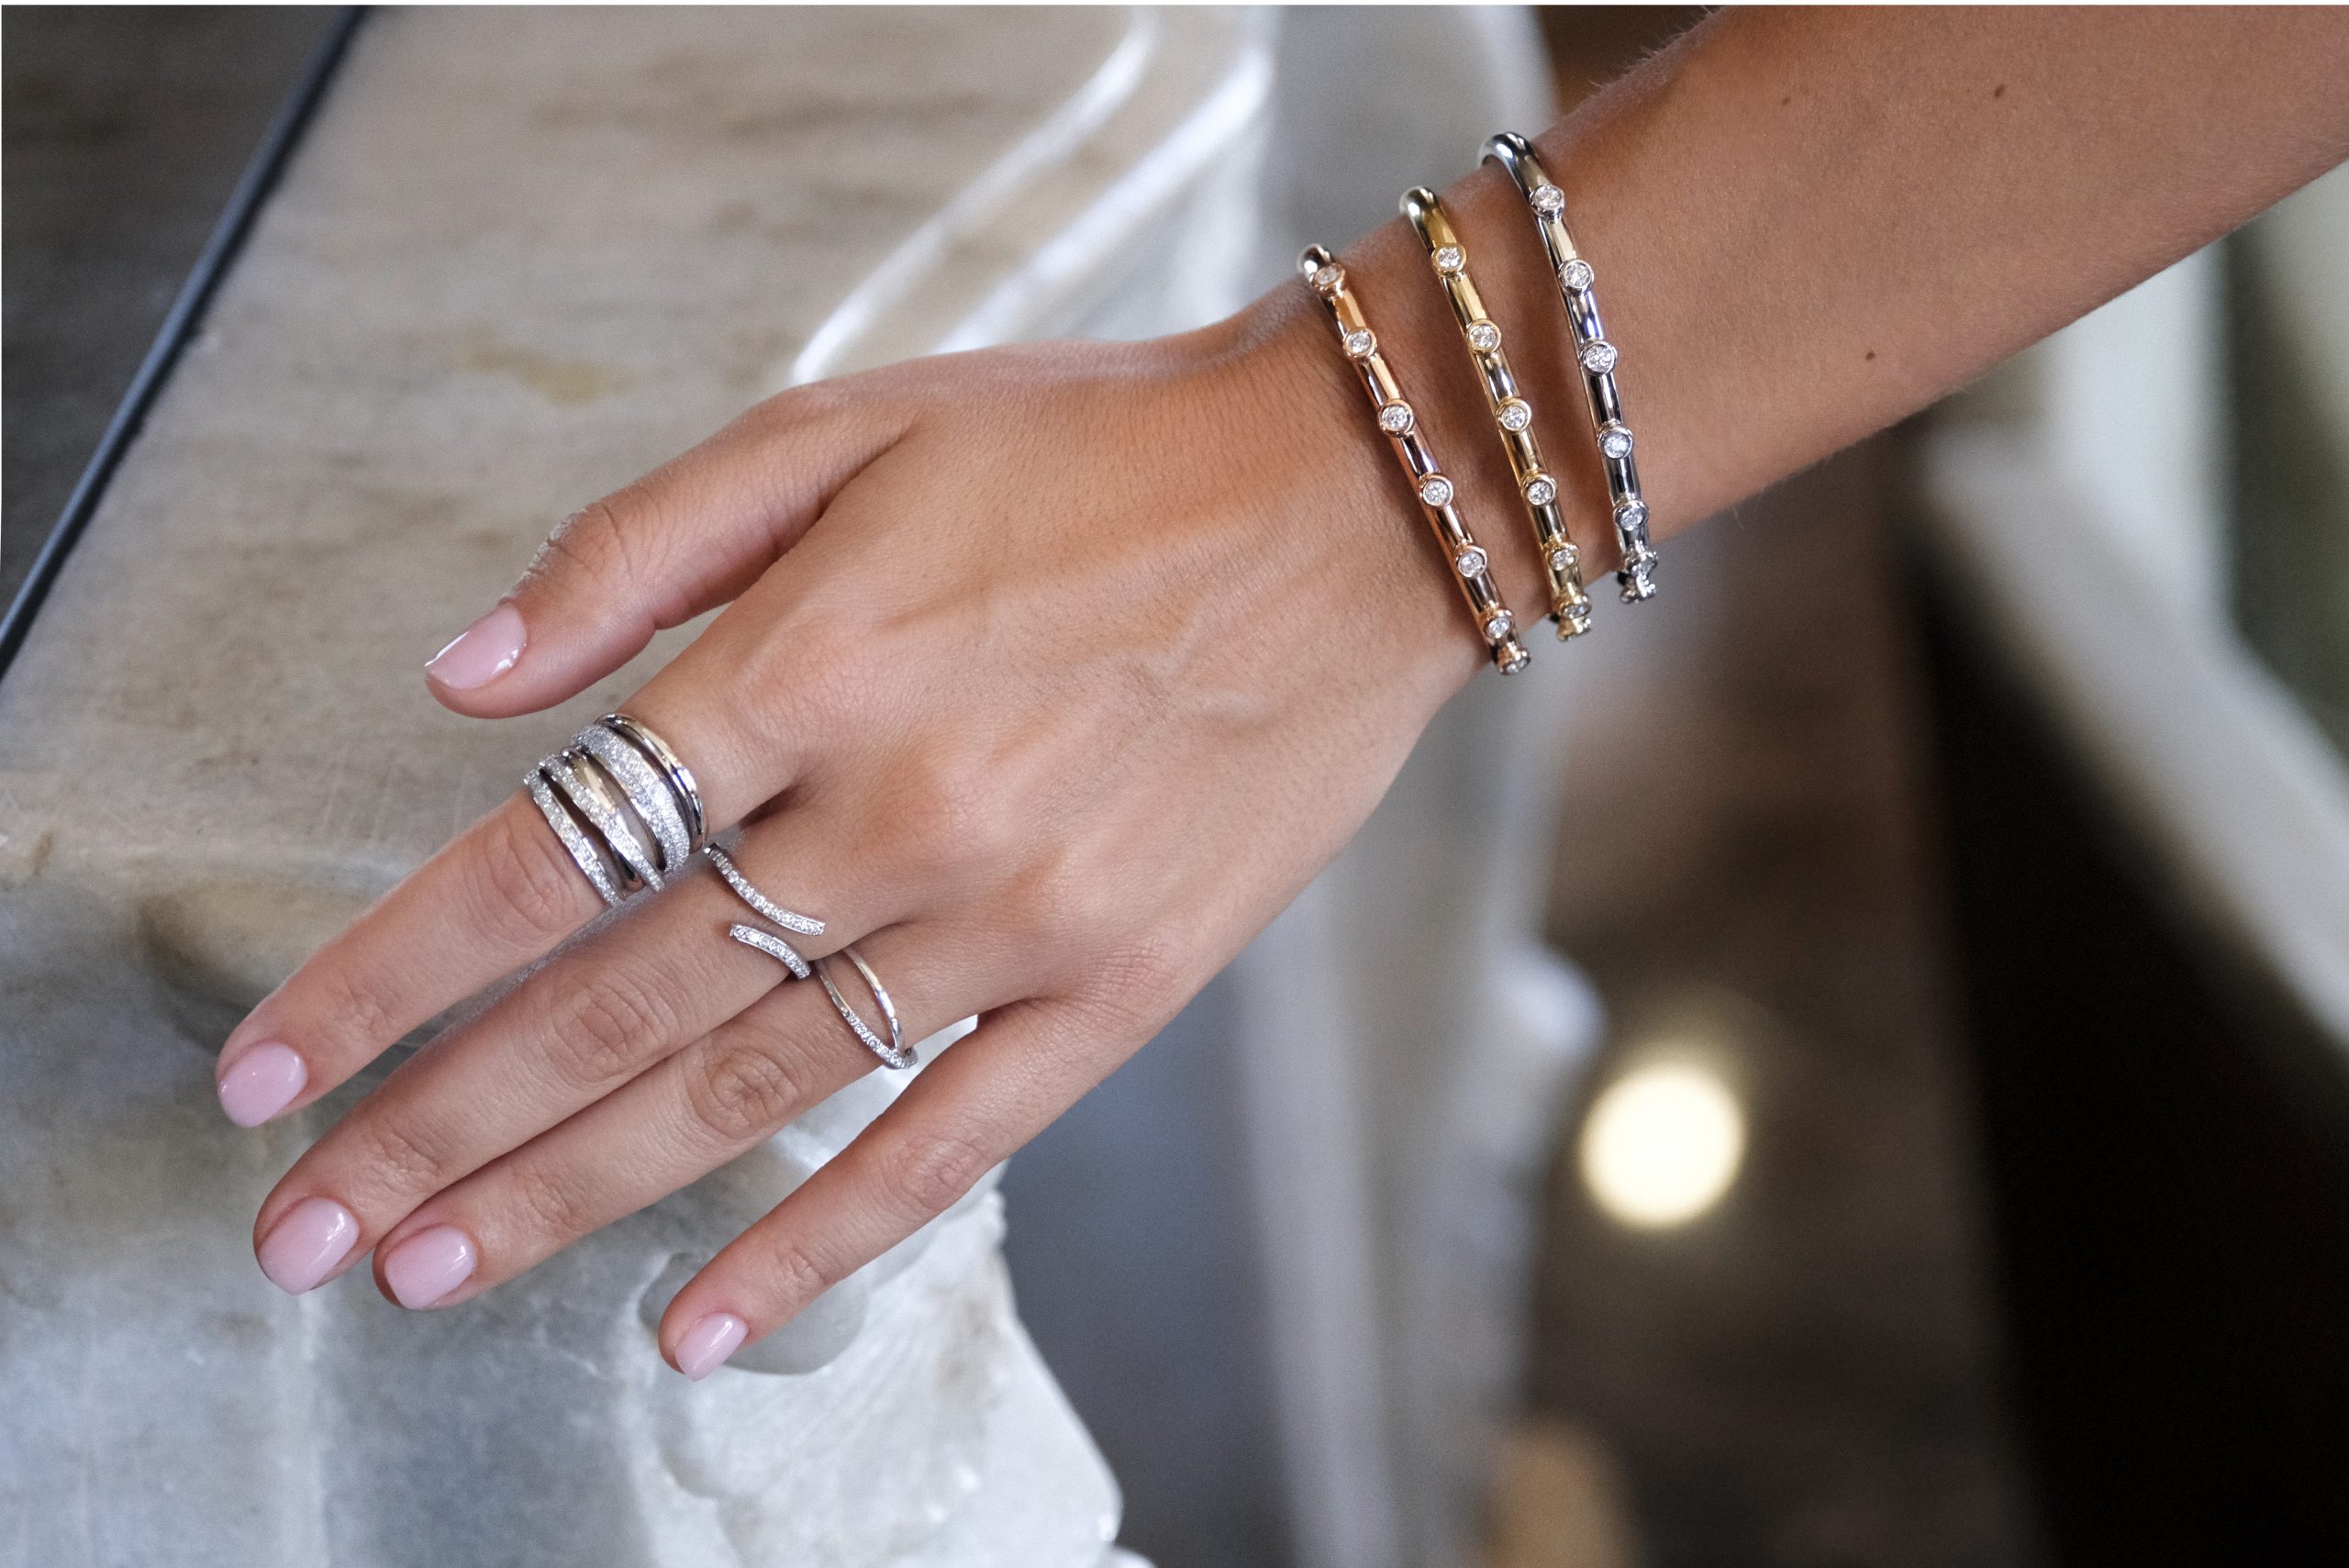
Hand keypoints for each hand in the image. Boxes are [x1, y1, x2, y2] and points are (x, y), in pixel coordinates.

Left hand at [215, 291, 1504, 1375]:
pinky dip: (814, 1244)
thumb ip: (638, 548)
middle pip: (616, 1006)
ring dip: (574, 1195)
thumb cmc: (1099, 446)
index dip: (389, 976)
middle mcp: (899, 811)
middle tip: (311, 1232)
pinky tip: (701, 1321)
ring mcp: (1017, 918)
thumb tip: (461, 681)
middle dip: (440, 1129)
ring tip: (438, 1271)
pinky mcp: (1121, 988)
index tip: (276, 1071)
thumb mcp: (851, 424)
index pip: (543, 857)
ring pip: (751, 1091)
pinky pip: (945, 1144)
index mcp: (813, 662)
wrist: (1363, 501)